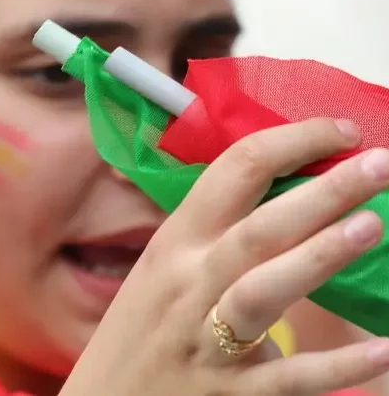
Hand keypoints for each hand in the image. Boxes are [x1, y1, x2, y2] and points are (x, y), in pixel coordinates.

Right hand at [62, 118, 388, 395]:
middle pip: (256, 229)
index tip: (338, 132)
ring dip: (317, 257)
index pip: (231, 173)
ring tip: (372, 225)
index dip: (288, 144)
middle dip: (320, 192)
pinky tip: (384, 349)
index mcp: (174, 243)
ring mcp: (206, 340)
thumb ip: (212, 235)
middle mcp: (187, 283)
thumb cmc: (139, 329)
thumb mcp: (162, 269)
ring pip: (262, 291)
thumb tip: (284, 193)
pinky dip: (336, 365)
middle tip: (379, 163)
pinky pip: (287, 378)